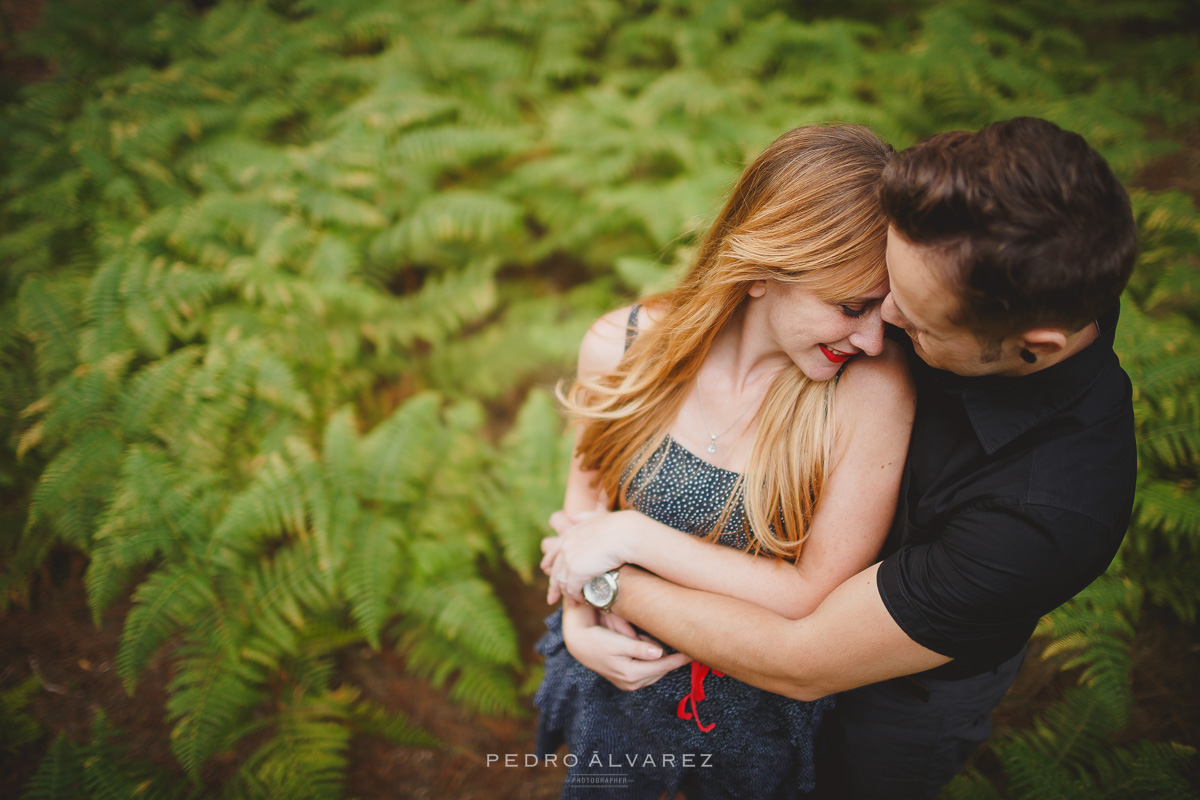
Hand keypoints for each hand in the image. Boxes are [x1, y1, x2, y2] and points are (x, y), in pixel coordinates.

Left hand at [541, 508, 632, 602]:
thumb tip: (572, 517)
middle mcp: (565, 547)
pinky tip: (583, 600)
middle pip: (554, 572)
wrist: (625, 534)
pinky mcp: (576, 572)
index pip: (552, 552)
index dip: (548, 563)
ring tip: (575, 603)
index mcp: (569, 534)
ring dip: (568, 595)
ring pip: (563, 583)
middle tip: (551, 599)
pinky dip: (577, 597)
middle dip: (553, 587)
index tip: (545, 570)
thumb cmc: (618, 526)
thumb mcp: (597, 517)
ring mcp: (569, 560)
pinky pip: (572, 590)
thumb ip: (584, 517)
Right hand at [560, 597, 689, 690]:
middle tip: (670, 640)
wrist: (579, 643)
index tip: (694, 652)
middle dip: (668, 656)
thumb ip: (638, 647)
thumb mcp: (617, 641)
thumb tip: (659, 652)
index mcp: (631, 673)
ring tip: (654, 642)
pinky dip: (651, 662)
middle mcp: (631, 682)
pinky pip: (647, 671)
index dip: (680, 659)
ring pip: (655, 671)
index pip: (663, 665)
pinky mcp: (626, 680)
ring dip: (659, 658)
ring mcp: (628, 683)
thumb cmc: (598, 638)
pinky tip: (646, 650)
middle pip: (661, 669)